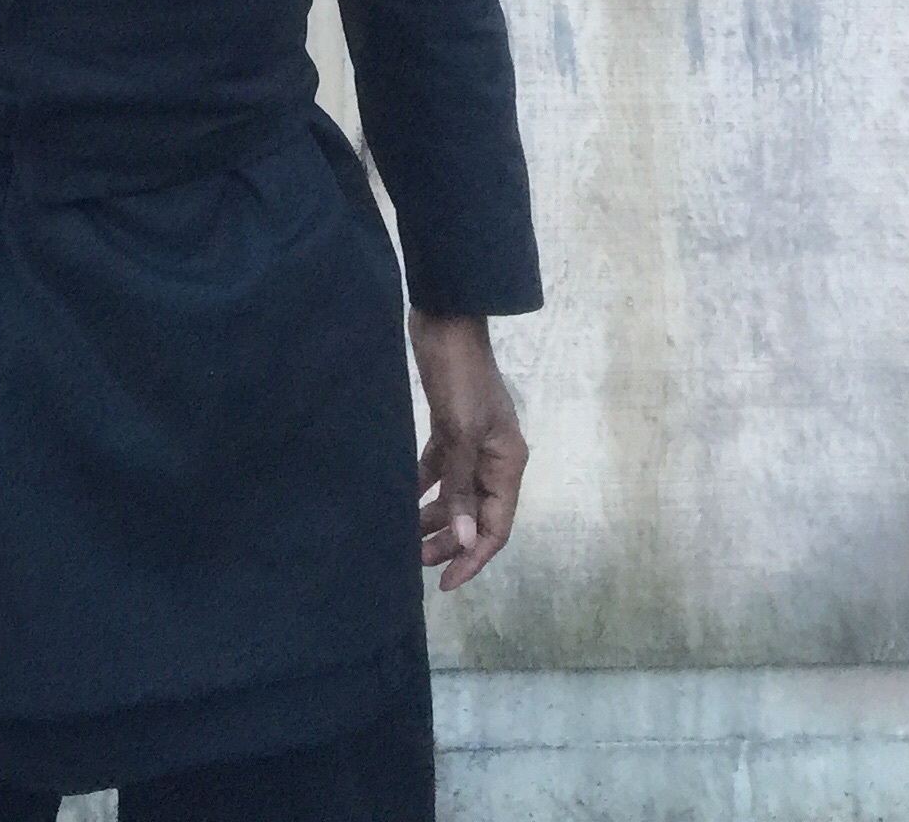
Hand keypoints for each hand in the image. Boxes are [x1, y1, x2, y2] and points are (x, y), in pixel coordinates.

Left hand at [408, 310, 524, 592]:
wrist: (445, 323)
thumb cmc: (459, 376)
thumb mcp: (461, 432)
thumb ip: (463, 486)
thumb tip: (469, 541)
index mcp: (508, 463)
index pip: (496, 527)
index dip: (473, 558)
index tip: (446, 585)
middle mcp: (494, 458)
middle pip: (475, 515)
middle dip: (449, 542)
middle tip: (415, 563)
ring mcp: (472, 444)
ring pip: (456, 495)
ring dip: (433, 518)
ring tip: (404, 540)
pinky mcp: (449, 429)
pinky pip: (439, 470)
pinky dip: (422, 487)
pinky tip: (400, 501)